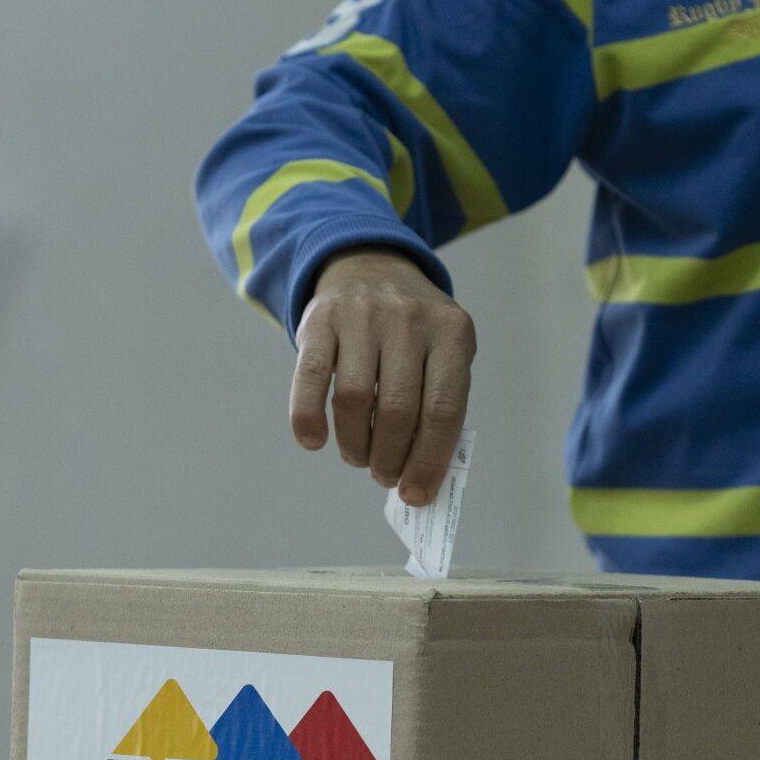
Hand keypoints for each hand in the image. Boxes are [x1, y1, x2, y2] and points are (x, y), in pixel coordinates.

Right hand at [290, 246, 475, 506]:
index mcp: (452, 332)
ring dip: (355, 446)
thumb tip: (421, 477)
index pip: (444, 410)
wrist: (371, 266)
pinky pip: (310, 379)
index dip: (429, 461)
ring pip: (354, 400)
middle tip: (384, 475)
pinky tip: (313, 442)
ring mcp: (362, 316)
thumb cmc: (414, 330)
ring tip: (359, 458)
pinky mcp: (319, 320)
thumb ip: (439, 405)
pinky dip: (307, 419)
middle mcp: (408, 320)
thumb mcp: (444, 352)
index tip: (416, 494)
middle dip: (390, 459)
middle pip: (398, 411)